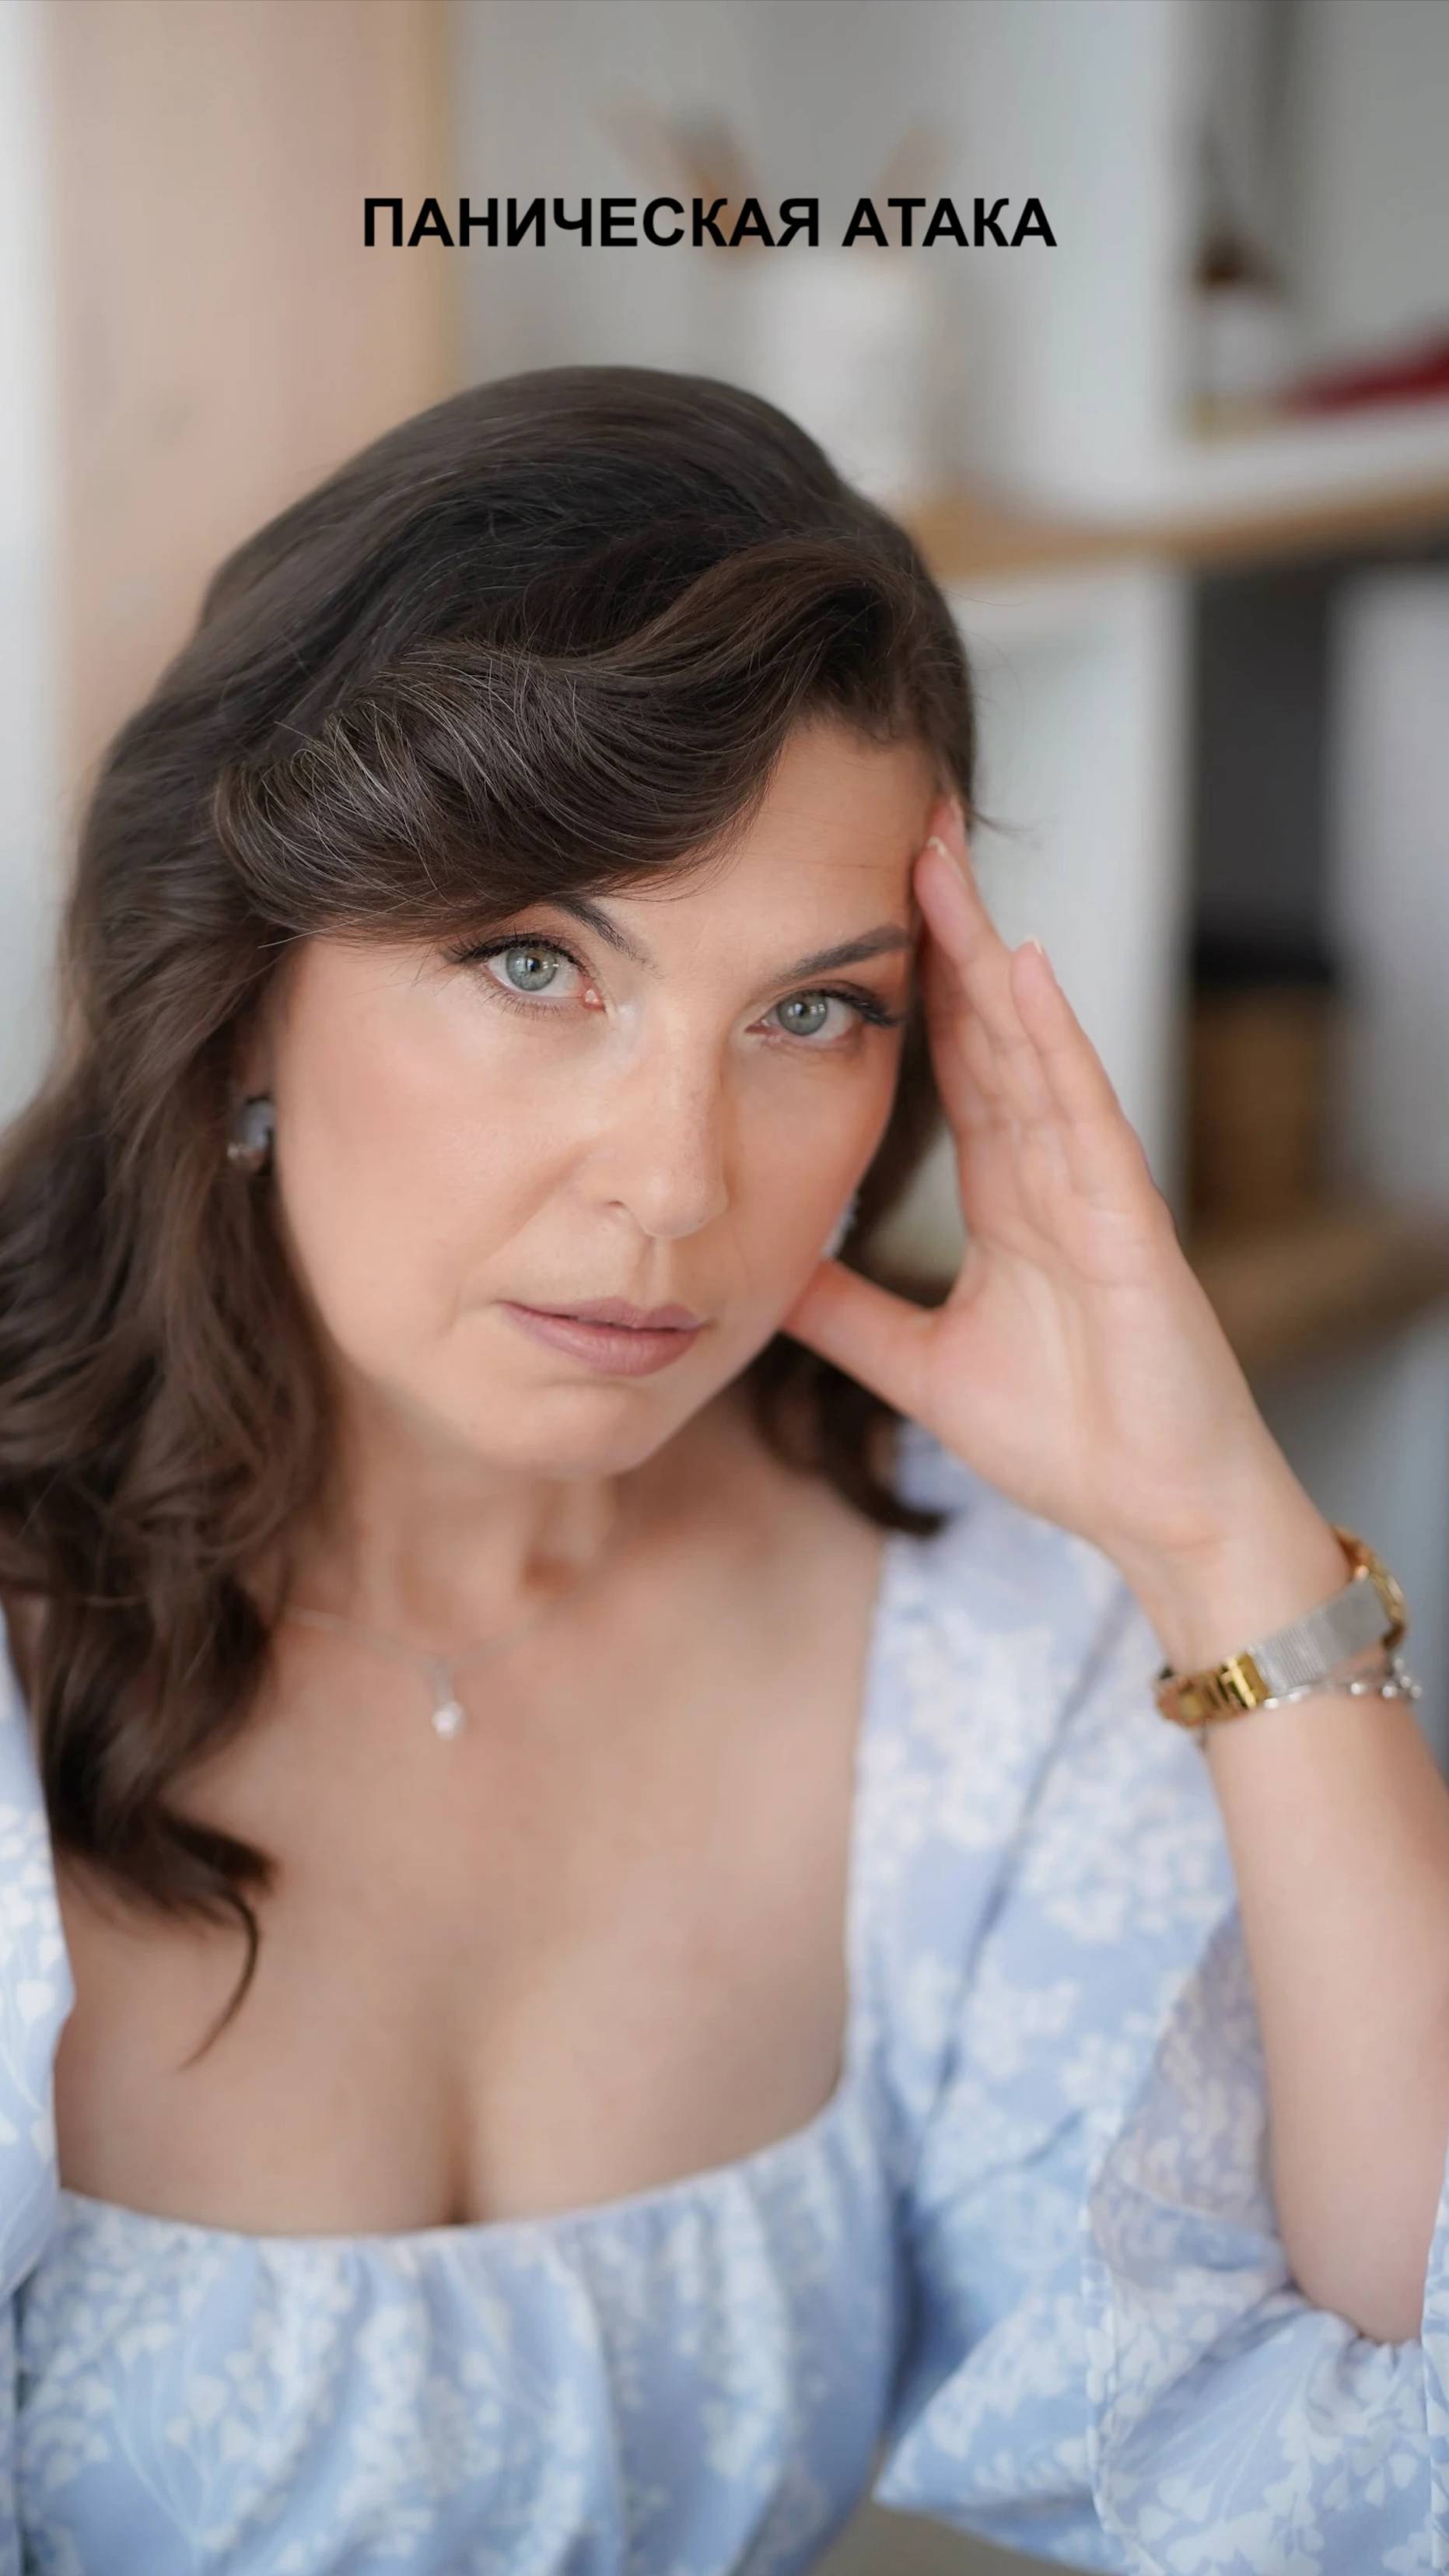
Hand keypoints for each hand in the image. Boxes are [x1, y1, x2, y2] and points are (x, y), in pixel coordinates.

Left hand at [780, 794, 1289, 1572]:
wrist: (1158, 1514)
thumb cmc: (1070, 1440)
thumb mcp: (918, 1367)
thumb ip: (849, 1315)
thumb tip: (768, 1271)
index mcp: (1011, 1198)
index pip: (952, 1064)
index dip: (912, 982)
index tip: (859, 901)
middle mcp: (1051, 1172)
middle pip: (988, 1025)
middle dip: (946, 926)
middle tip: (901, 822)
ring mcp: (1093, 1187)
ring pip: (1029, 1044)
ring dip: (985, 949)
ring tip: (941, 857)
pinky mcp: (1128, 1220)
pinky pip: (1082, 1111)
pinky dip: (1050, 1037)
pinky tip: (1018, 966)